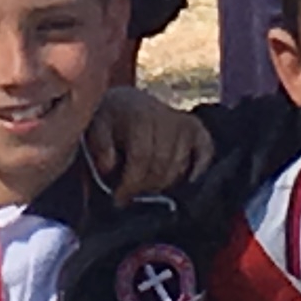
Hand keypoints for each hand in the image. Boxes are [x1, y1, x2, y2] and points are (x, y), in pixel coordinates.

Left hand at [85, 87, 208, 196]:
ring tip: (148, 188)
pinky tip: (187, 181)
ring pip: (180, 164)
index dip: (131, 183)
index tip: (119, 199)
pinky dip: (199, 168)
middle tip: (133, 196)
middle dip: (146, 187)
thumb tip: (110, 167)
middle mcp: (166, 116)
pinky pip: (205, 151)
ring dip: (165, 183)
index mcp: (139, 115)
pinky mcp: (196, 128)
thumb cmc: (108, 120)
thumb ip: (100, 147)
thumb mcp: (95, 127)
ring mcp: (184, 122)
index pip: (142, 157)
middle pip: (162, 164)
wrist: (125, 101)